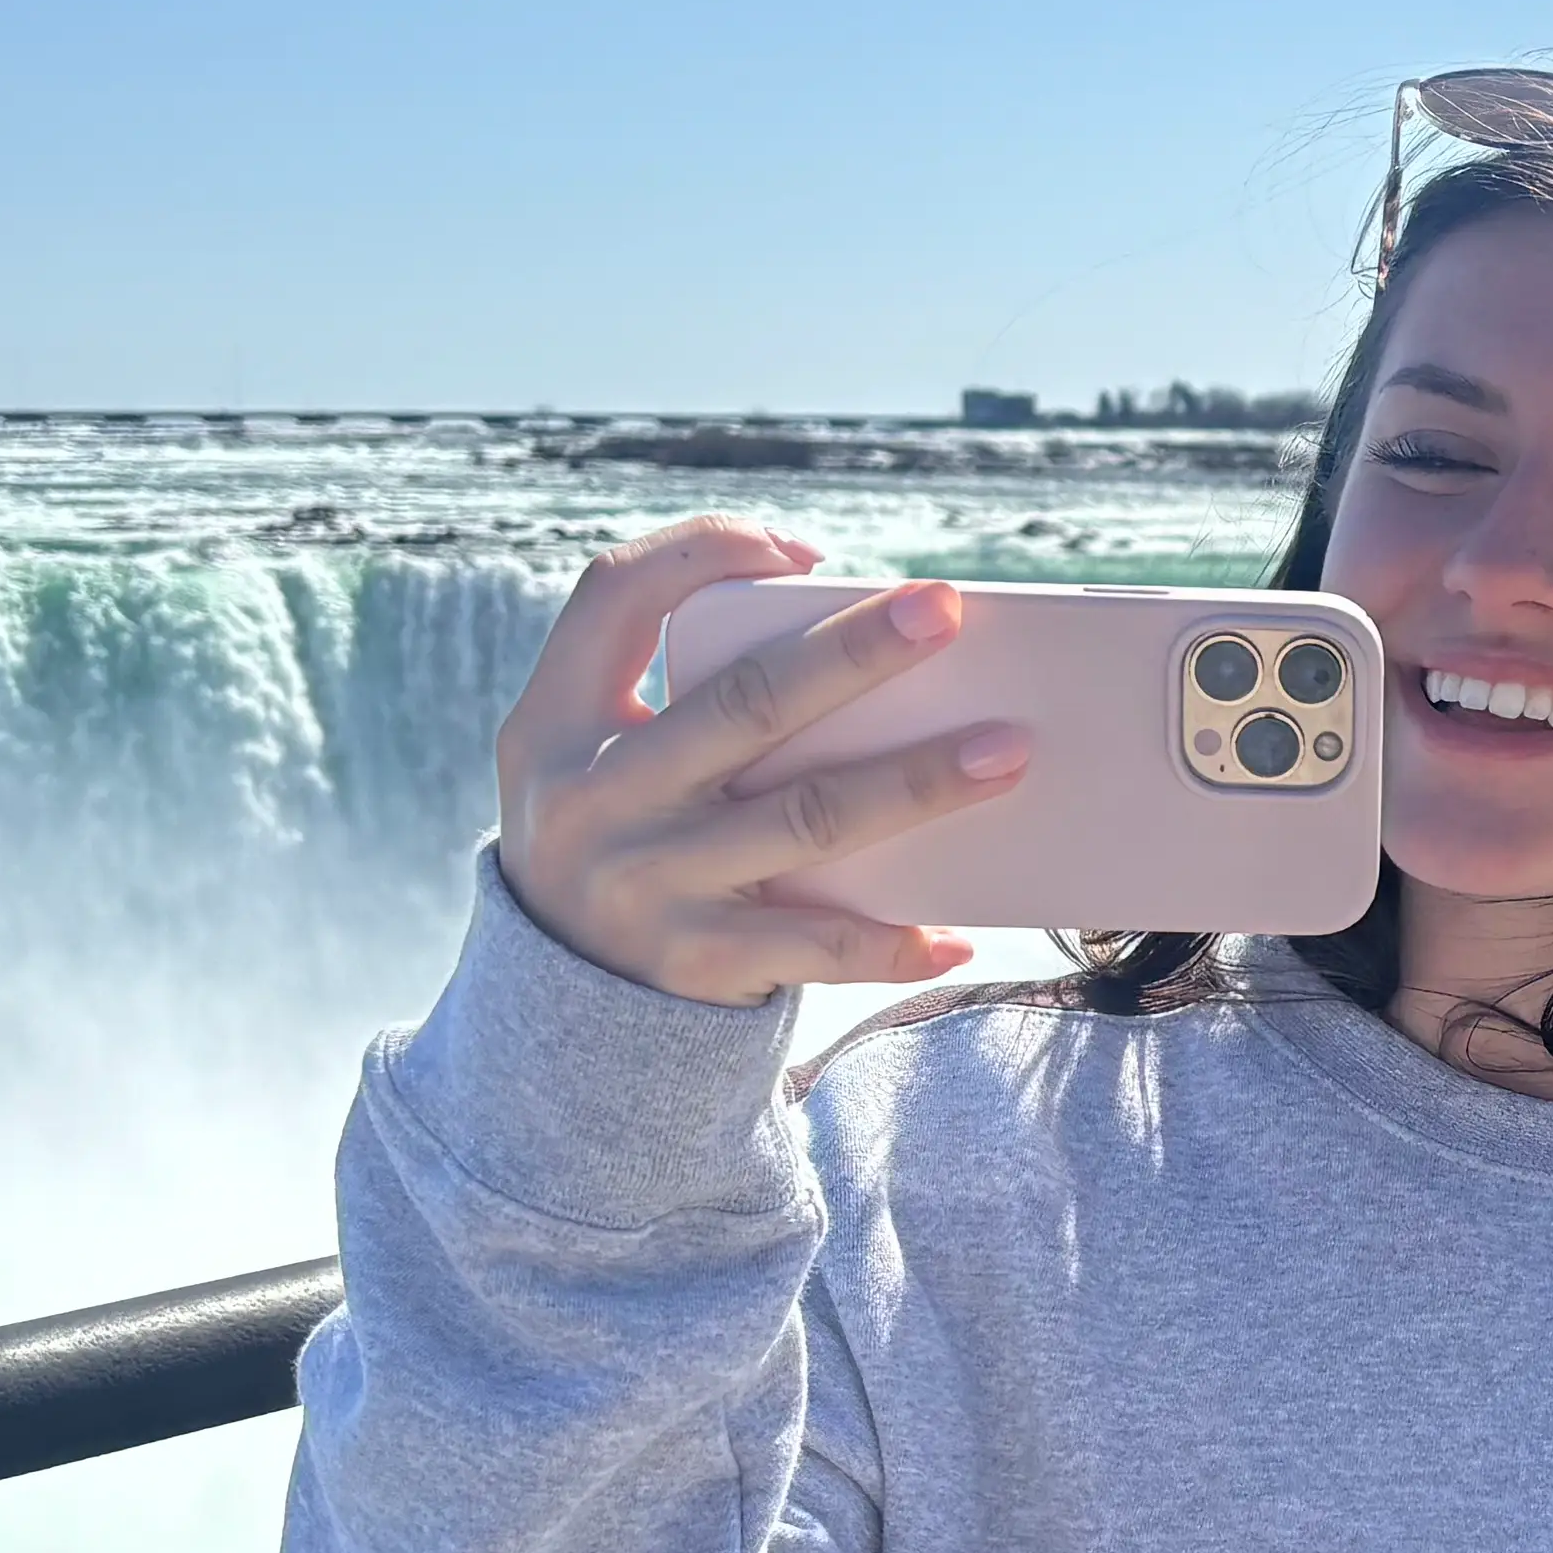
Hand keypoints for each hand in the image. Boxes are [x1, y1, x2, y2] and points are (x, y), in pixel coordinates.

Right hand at [489, 520, 1031, 1004]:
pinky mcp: (697, 961)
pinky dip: (894, 940)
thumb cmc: (614, 832)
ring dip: (916, 782)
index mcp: (555, 718)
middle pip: (747, 702)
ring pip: (809, 819)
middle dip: (855, 652)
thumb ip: (679, 687)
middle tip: (946, 611)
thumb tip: (840, 630)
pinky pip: (819, 946)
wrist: (545, 1002)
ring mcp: (648, 882)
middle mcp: (596, 795)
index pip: (615, 592)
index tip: (803, 550)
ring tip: (1006, 753)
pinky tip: (957, 932)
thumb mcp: (596, 752)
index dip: (704, 551)